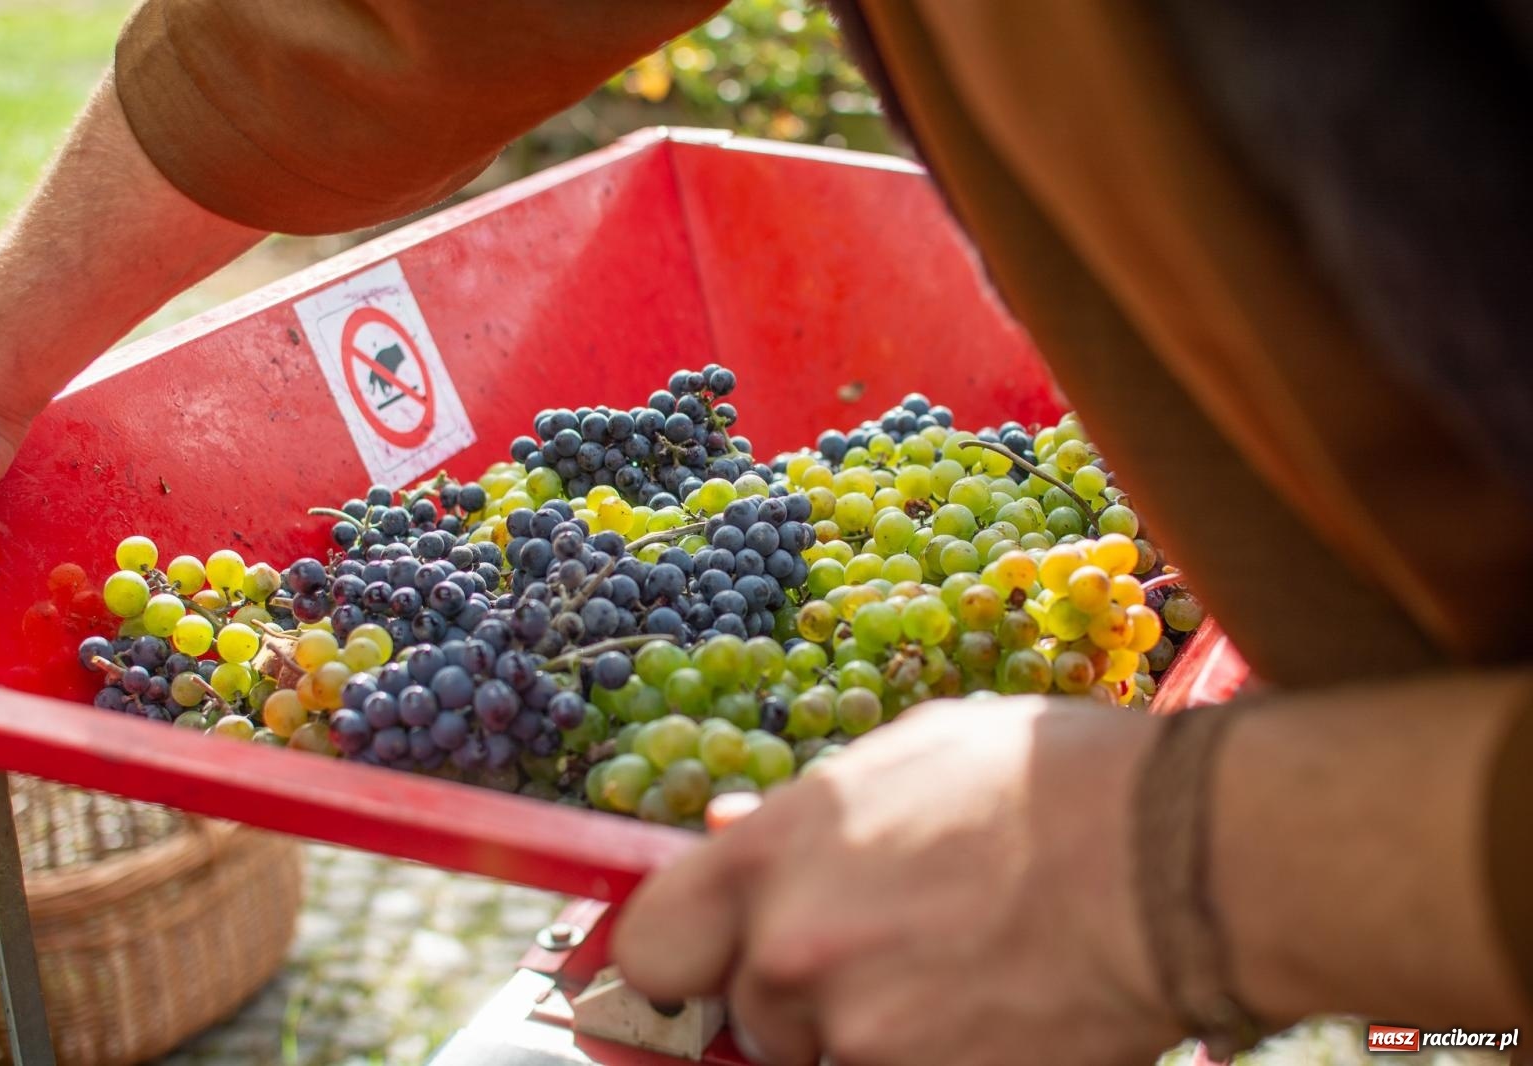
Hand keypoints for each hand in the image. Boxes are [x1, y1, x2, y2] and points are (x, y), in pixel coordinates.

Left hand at [613, 698, 1183, 1065]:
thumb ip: (803, 813)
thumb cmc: (1046, 784)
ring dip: (862, 1035)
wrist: (1171, 860)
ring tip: (950, 978)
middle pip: (746, 1016)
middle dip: (792, 998)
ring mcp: (863, 1037)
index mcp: (774, 856)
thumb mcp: (908, 756)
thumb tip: (727, 835)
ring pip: (820, 1060)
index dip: (669, 963)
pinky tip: (982, 1014)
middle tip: (875, 958)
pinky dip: (923, 1056)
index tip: (689, 973)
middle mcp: (796, 953)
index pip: (651, 945)